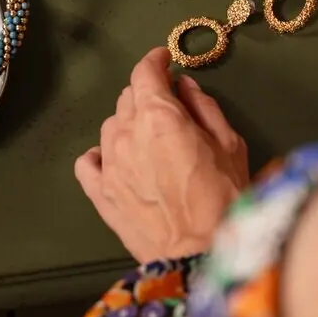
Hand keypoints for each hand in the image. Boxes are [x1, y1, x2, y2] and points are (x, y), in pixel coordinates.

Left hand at [74, 47, 249, 262]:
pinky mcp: (100, 193)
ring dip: (129, 123)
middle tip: (169, 107)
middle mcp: (126, 133)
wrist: (201, 256)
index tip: (164, 60)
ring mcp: (109, 164)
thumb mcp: (229, 144)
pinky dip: (101, 154)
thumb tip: (186, 87)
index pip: (145, 71)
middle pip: (129, 97)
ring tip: (150, 138)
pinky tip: (118, 159)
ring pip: (111, 125)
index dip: (155, 60)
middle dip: (148, 94)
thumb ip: (204, 108)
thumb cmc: (224, 199)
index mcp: (158, 115)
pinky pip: (88, 161)